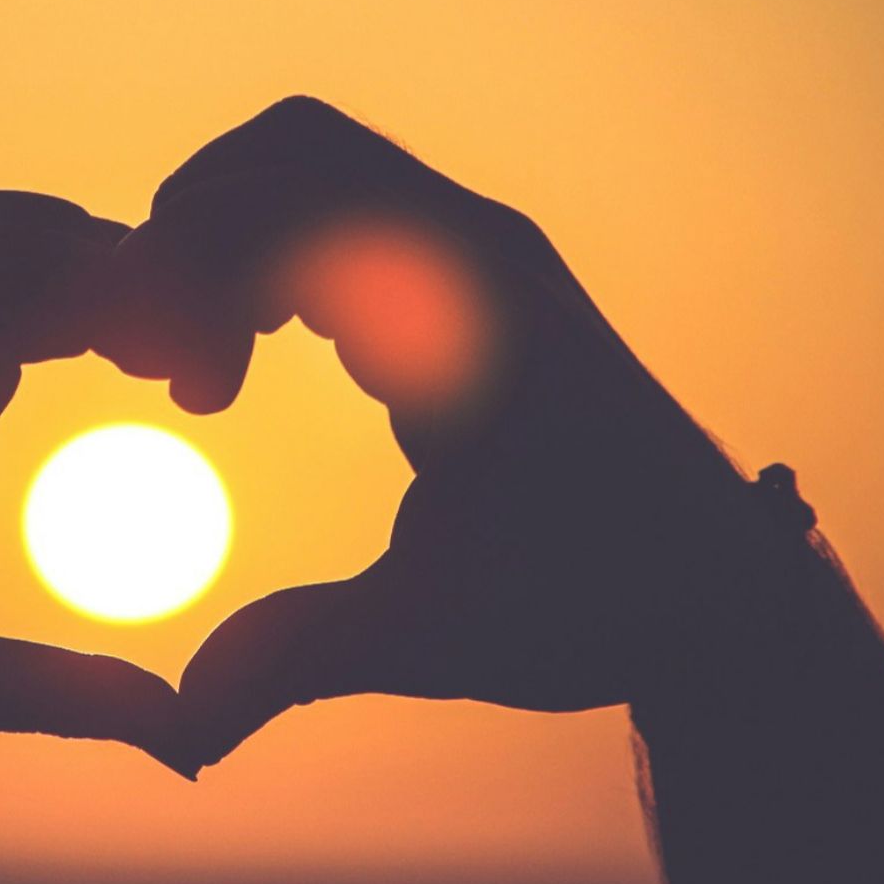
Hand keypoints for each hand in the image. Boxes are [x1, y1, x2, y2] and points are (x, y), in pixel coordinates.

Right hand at [97, 98, 782, 766]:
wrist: (722, 586)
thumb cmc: (594, 604)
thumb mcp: (435, 635)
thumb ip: (296, 659)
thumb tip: (175, 731)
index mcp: (466, 315)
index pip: (285, 211)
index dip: (191, 284)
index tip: (185, 402)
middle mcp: (477, 250)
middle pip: (286, 153)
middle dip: (192, 237)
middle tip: (162, 367)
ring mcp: (480, 249)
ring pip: (313, 163)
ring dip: (231, 239)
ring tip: (204, 374)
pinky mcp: (473, 272)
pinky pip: (345, 205)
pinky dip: (272, 254)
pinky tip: (252, 364)